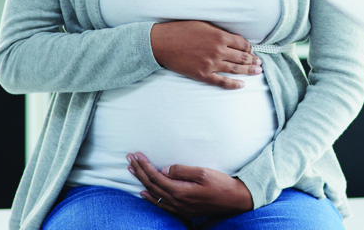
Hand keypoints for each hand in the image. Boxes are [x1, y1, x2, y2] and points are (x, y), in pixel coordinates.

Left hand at [127, 153, 253, 215]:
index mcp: (179, 191)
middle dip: (139, 171)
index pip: (155, 176)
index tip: (136, 155)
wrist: (234, 200)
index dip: (144, 165)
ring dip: (141, 181)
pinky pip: (160, 203)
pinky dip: (150, 196)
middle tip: (128, 159)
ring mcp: (178, 207)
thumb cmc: (221, 184)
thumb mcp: (203, 173)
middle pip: (151, 185)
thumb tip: (164, 169)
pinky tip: (144, 193)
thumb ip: (182, 170)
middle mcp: (176, 201)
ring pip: (154, 193)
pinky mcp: (183, 209)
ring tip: (132, 171)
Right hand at [150, 21, 261, 88]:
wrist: (162, 43)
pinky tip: (242, 85)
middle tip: (260, 63)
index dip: (249, 48)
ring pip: (235, 69)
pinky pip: (221, 82)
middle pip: (242, 57)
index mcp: (219, 36)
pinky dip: (233, 84)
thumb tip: (233, 39)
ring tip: (257, 72)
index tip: (252, 50)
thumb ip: (219, 32)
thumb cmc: (181, 30)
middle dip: (253, 60)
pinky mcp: (202, 74)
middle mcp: (218, 50)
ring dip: (249, 71)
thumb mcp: (203, 25)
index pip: (242, 43)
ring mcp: (211, 64)